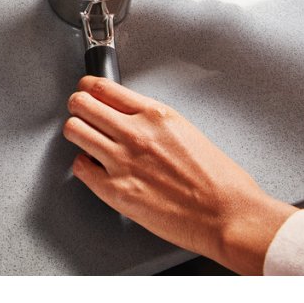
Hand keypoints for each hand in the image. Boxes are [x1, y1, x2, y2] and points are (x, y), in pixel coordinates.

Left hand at [63, 76, 296, 273]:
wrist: (230, 215)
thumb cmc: (219, 180)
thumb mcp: (185, 129)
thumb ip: (151, 120)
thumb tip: (127, 115)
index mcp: (155, 115)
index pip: (102, 87)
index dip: (87, 87)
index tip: (86, 91)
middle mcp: (134, 133)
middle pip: (81, 103)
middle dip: (78, 107)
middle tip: (81, 114)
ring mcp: (122, 162)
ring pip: (74, 130)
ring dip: (76, 132)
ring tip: (85, 139)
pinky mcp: (116, 191)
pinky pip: (80, 168)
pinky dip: (83, 166)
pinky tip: (95, 167)